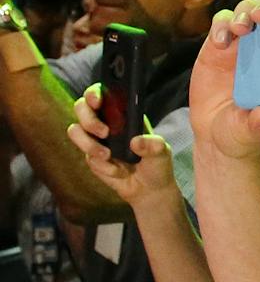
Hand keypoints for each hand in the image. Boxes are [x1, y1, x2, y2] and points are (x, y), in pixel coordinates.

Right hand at [66, 86, 176, 204]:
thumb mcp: (161, 152)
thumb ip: (153, 145)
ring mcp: (96, 139)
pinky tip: (118, 171)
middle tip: (104, 132)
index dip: (95, 92)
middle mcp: (106, 122)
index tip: (98, 100)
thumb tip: (135, 142)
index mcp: (123, 113)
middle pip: (81, 107)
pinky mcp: (91, 157)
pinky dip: (103, 166)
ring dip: (89, 144)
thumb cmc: (156, 163)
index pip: (102, 93)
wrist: (148, 189)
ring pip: (75, 131)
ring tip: (107, 155)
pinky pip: (87, 157)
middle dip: (88, 119)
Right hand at [191, 0, 259, 160]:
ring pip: (248, 12)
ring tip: (242, 27)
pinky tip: (220, 42)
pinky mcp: (219, 47)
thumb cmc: (246, 132)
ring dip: (246, 12)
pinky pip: (221, 24)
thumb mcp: (255, 132)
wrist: (216, 135)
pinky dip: (221, 26)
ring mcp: (244, 46)